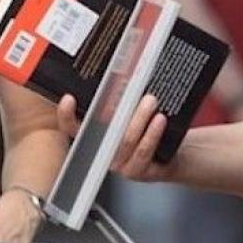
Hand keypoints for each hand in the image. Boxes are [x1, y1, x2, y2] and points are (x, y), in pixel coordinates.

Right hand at [55, 94, 174, 181]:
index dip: (66, 115)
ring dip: (138, 118)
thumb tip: (122, 71)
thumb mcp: (132, 112)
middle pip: (101, 131)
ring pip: (125, 140)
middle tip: (127, 90)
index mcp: (96, 135)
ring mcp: (120, 163)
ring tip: (150, 101)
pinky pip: (143, 151)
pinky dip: (151, 133)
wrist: (175, 155)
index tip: (69, 99)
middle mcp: (104, 151)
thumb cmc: (151, 128)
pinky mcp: (138, 171)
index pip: (72, 127)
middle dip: (112, 108)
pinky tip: (159, 120)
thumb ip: (122, 99)